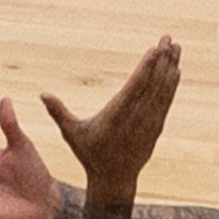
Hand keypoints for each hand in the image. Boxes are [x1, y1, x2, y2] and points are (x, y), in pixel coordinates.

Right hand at [42, 35, 180, 190]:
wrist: (114, 180)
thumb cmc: (90, 155)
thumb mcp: (72, 134)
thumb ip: (58, 112)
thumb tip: (42, 94)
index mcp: (117, 115)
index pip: (135, 87)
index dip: (147, 68)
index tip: (155, 49)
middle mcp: (136, 118)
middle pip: (152, 84)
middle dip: (162, 60)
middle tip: (169, 38)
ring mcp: (149, 123)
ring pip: (162, 91)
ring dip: (171, 68)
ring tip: (177, 47)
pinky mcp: (156, 128)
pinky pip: (166, 102)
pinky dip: (171, 86)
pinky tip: (176, 71)